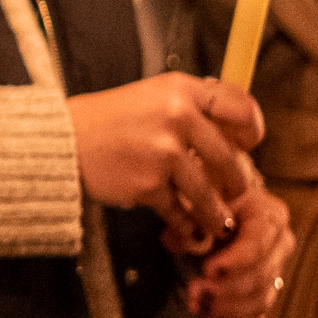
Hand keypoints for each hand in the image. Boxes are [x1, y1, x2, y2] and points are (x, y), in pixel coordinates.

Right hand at [68, 73, 263, 253]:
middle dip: (237, 183)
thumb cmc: (111, 120)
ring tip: (219, 222)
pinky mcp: (148, 183)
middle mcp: (177, 116)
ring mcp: (163, 152)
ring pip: (209, 194)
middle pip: (229, 158)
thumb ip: (192, 108)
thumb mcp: (153, 96)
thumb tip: (235, 136)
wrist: (65, 140)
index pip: (240, 106)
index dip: (252, 130)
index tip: (248, 144)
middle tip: (236, 192)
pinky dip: (186, 225)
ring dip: (217, 214)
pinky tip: (187, 228)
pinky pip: (180, 212)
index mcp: (181, 89)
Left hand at [187, 181, 296, 317]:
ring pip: (261, 299)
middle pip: (262, 275)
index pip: (260, 242)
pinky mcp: (264, 293)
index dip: (236, 260)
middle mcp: (279, 244)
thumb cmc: (207, 200)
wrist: (214, 209)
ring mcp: (275, 271)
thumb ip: (188, 217)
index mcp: (268, 215)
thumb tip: (176, 241)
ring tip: (196, 305)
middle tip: (195, 290)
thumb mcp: (198, 198)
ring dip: (227, 308)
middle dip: (227, 288)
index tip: (208, 269)